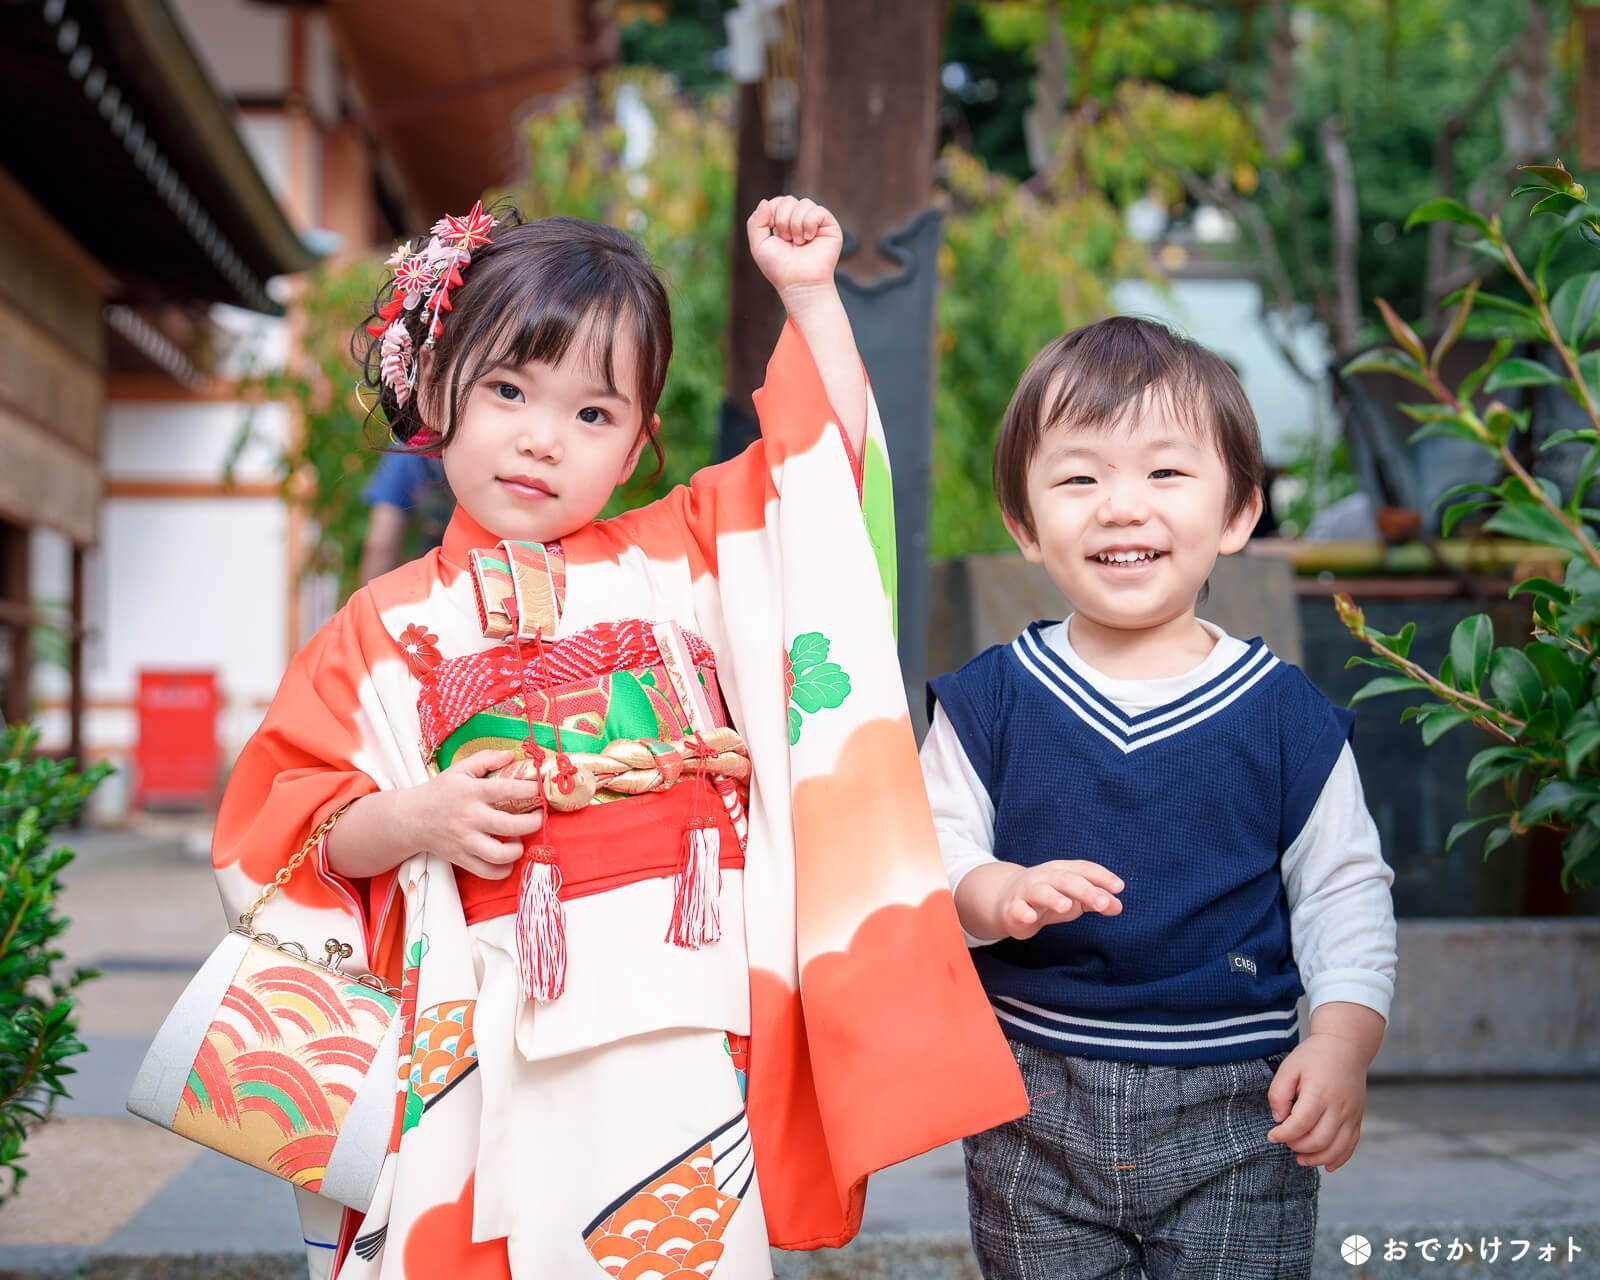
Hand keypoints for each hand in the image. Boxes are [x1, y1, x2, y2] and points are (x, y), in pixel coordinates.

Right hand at [401, 749, 544, 880]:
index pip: (509, 790)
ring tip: (520, 838)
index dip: (531, 790)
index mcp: (472, 792)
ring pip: (501, 855)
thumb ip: (487, 758)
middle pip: (512, 825)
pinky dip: (504, 869)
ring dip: (519, 848)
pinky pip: (489, 872)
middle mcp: (470, 818)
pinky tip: (507, 856)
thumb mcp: (460, 769)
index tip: (539, 790)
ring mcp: (465, 841)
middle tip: (539, 816)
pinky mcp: (461, 859)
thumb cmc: (440, 791)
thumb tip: (512, 755)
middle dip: (535, 821)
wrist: (410, 819)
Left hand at [746, 196, 843, 305]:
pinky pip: (818, 211)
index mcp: (784, 223)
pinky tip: (809, 238)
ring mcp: (816, 222)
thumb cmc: (779, 268)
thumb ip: (755, 222)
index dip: (772, 212)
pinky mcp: (830, 226)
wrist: (798, 283)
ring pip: (804, 203)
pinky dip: (809, 224)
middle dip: (782, 219)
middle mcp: (801, 220)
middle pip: (789, 199)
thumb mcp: (759, 245)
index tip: (773, 230)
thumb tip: (765, 201)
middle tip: (787, 240)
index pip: (778, 201)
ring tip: (799, 243)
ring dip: (796, 224)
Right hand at [989, 859, 1123, 940]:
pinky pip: (1017, 908)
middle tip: (1102, 903)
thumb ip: (1096, 900)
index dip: (1101, 876)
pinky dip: (1023, 911)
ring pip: (1040, 891)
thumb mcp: (1075, 898)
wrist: (1006, 900)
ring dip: (1053, 897)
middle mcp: (1044, 877)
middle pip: (1066, 879)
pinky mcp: (1013, 908)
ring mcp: (1027, 891)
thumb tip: (1118, 905)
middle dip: (1085, 890)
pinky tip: (1029, 917)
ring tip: (1066, 906)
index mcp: (1062, 871)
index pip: (1083, 869)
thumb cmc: (1048, 897)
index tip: (1119, 887)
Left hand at [1266, 1032, 1368, 1170]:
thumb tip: (1278, 1119)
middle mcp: (1338, 1107)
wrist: (1346, 1047)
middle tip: (1285, 1142)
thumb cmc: (1313, 1056)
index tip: (1271, 1136)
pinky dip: (1339, 1158)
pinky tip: (1326, 1165)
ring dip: (1317, 1159)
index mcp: (1319, 1093)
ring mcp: (1351, 1114)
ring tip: (1300, 1159)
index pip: (1300, 1124)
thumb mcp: (1289, 1067)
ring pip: (1337, 1148)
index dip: (1283, 1135)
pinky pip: (1351, 1145)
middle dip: (1298, 1147)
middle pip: (1319, 1140)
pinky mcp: (1358, 1118)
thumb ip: (1278, 1093)